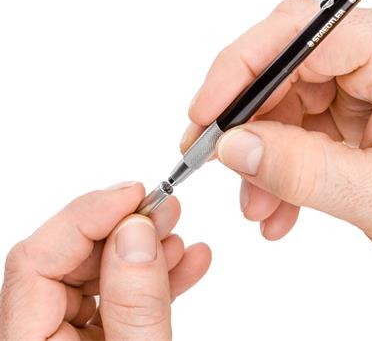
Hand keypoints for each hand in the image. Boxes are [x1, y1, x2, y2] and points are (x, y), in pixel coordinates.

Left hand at [0, 182, 210, 339]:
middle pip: (69, 260)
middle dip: (124, 227)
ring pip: (99, 274)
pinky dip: (155, 278)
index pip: (36, 260)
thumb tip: (135, 232)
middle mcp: (40, 340)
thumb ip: (136, 303)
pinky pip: (120, 297)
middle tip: (163, 209)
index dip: (86, 216)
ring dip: (144, 249)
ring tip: (178, 236)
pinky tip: (186, 262)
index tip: (134, 194)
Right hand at [184, 0, 371, 277]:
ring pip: (289, 96)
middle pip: (287, 63)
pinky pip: (305, 118)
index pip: (301, 31)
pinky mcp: (362, 97)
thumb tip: (232, 148)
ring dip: (265, 151)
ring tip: (257, 202)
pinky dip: (285, 158)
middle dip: (247, 121)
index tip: (204, 115)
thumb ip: (302, 172)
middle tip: (218, 161)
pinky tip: (279, 200)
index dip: (239, 70)